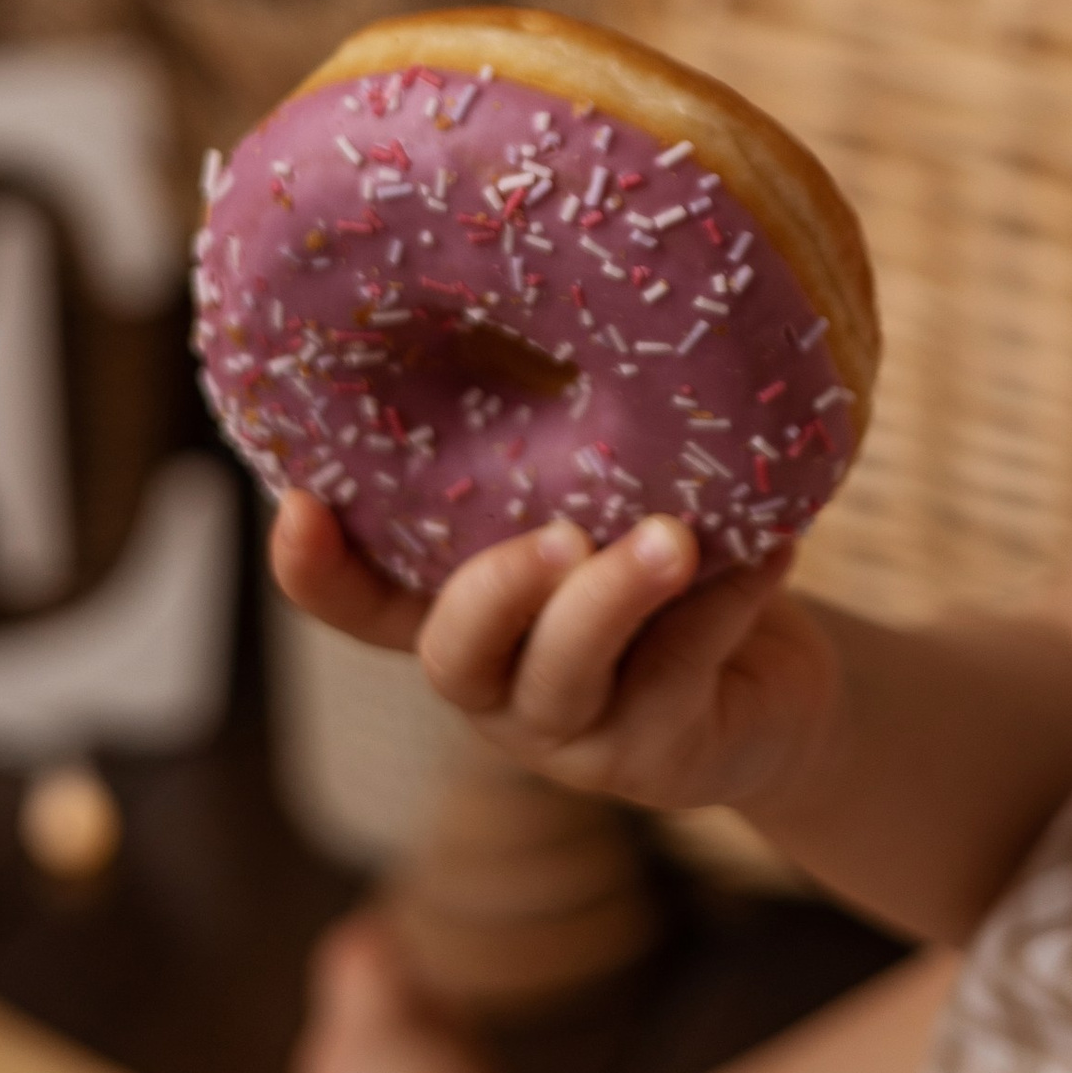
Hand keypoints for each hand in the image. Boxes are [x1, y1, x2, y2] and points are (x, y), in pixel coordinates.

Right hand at [270, 491, 843, 818]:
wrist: (773, 686)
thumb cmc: (669, 565)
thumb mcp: (610, 506)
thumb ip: (575, 457)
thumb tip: (586, 316)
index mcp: (465, 613)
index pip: (360, 604)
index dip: (315, 570)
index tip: (296, 505)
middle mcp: (499, 683)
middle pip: (452, 655)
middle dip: (494, 592)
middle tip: (555, 535)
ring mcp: (573, 733)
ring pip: (566, 677)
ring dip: (615, 599)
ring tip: (673, 540)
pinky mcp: (658, 756)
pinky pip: (683, 674)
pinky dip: (730, 602)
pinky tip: (775, 547)